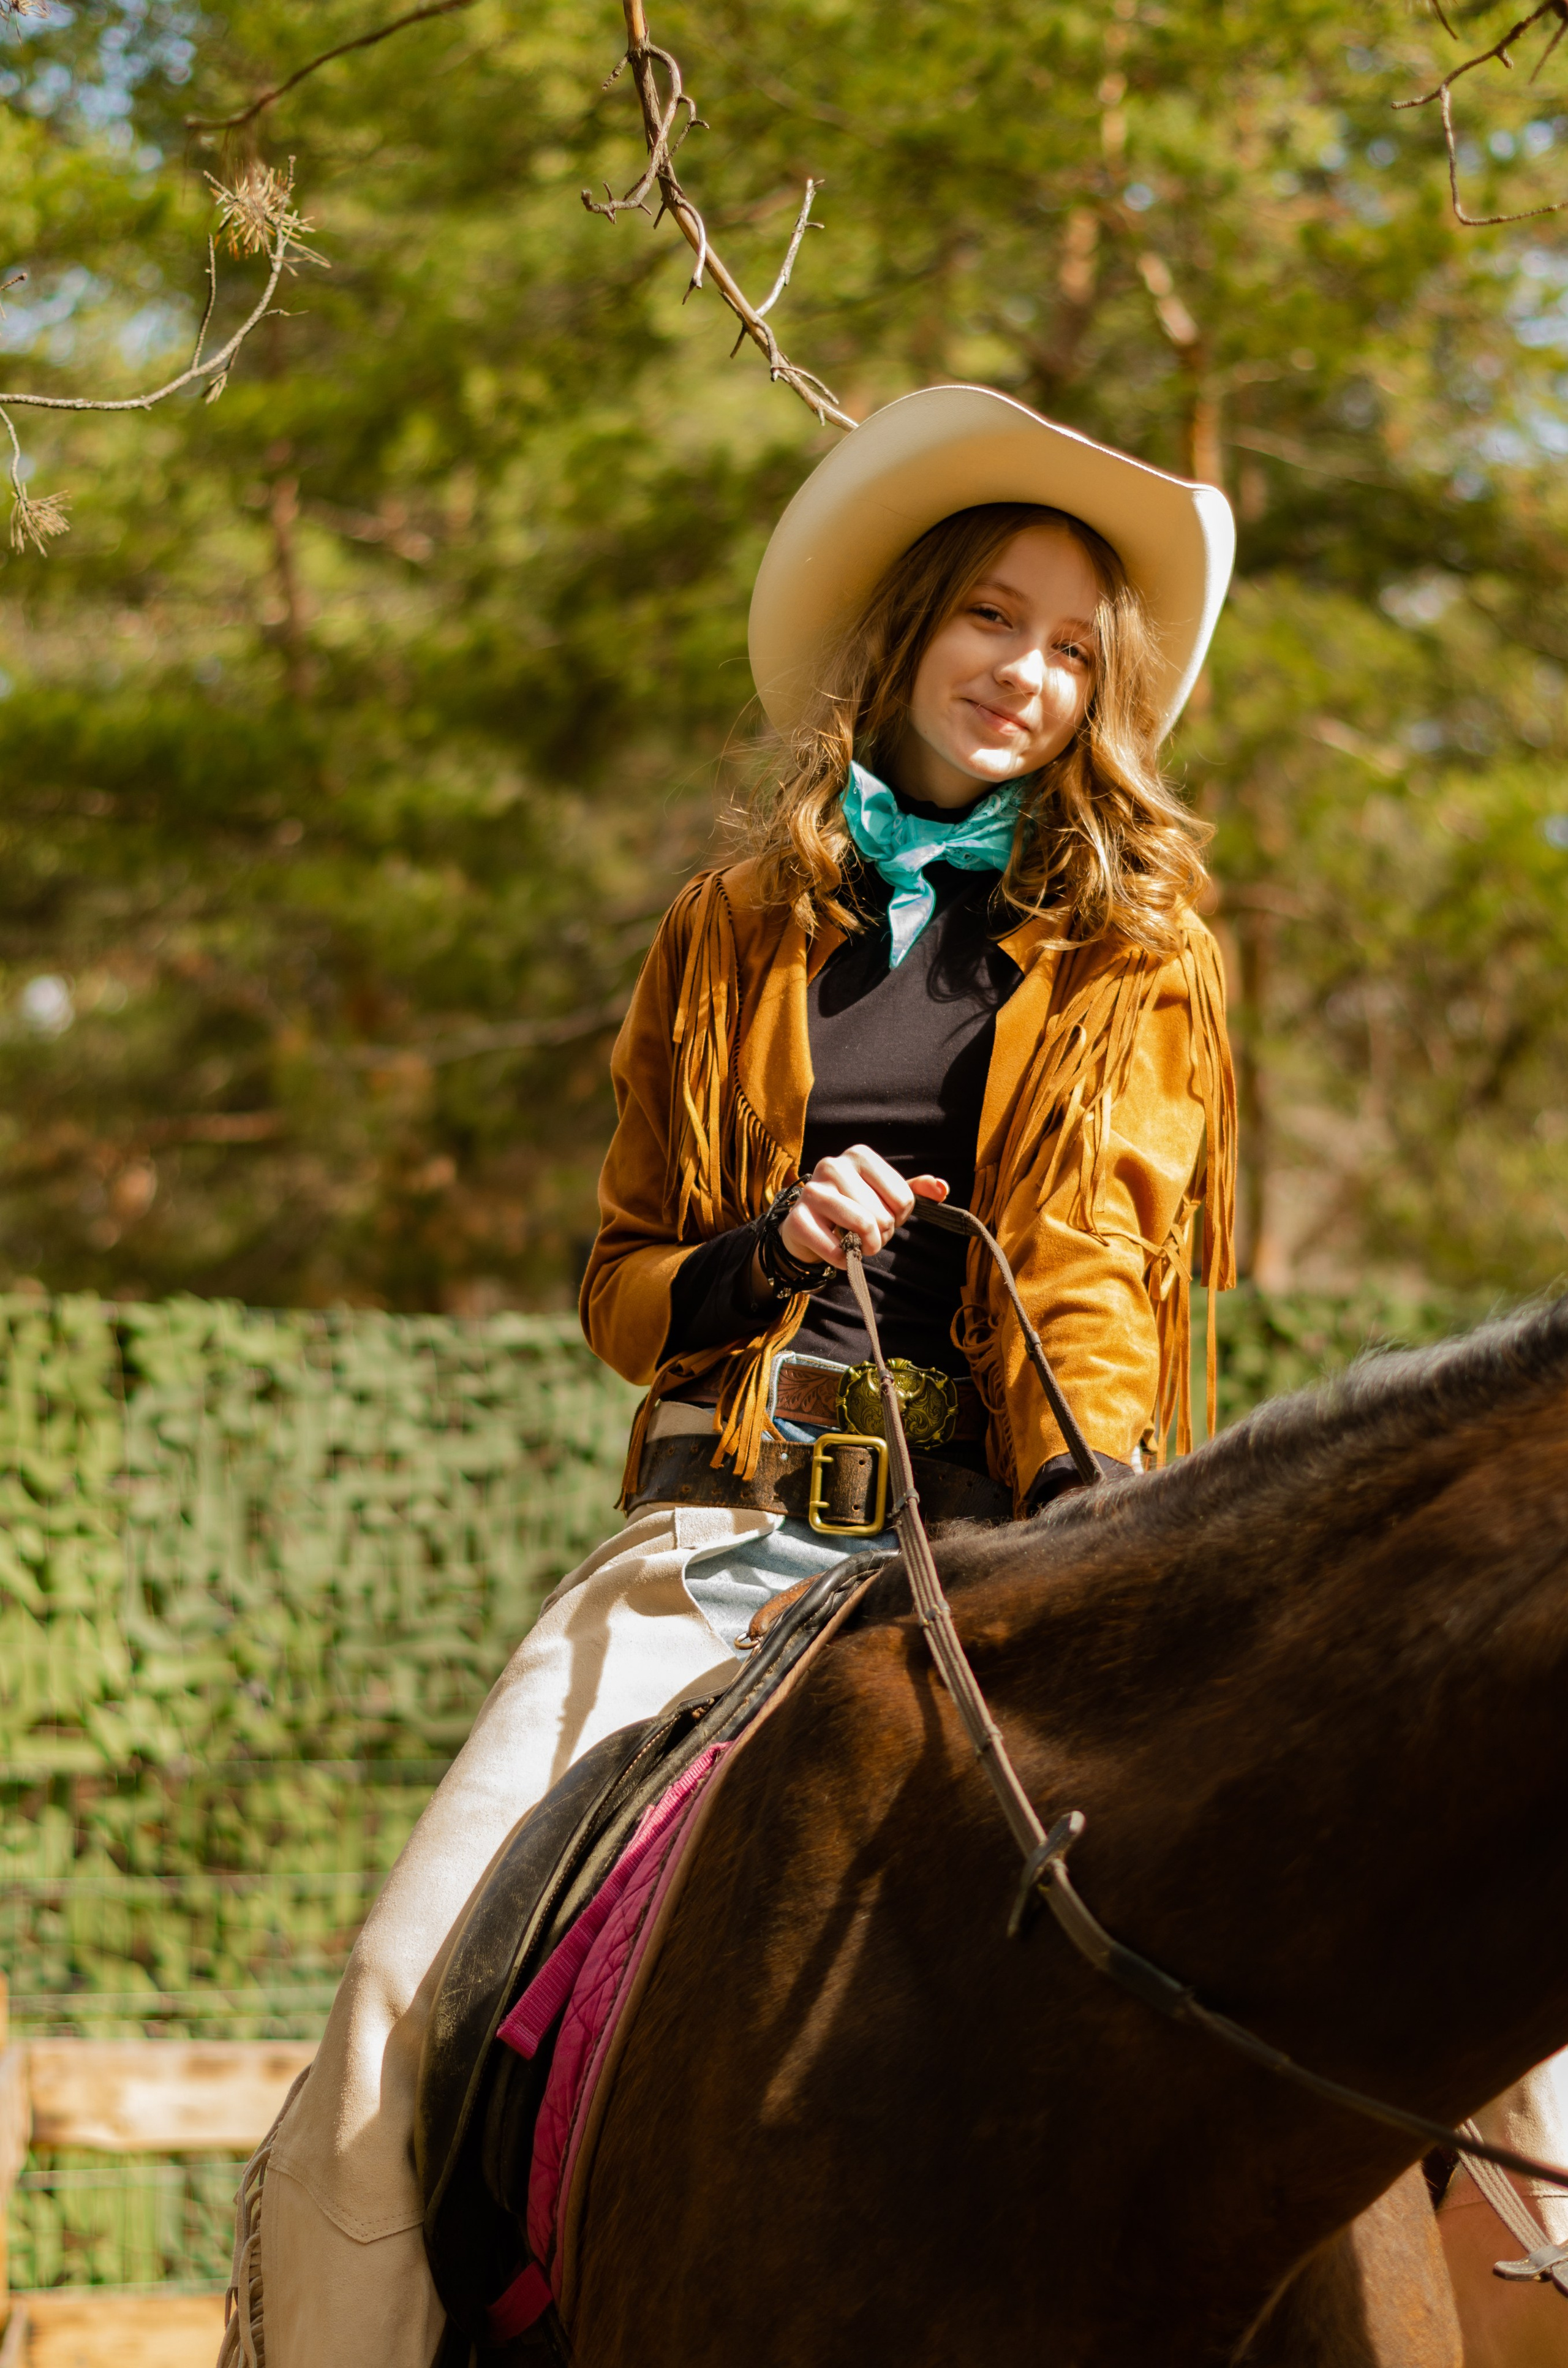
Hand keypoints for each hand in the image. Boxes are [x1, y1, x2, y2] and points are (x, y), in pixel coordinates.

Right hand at [780, 1145, 947, 1269]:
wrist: (806, 1225)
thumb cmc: (852, 1207)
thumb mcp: (885, 1195)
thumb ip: (915, 1190)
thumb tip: (942, 1188)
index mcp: (859, 1155)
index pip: (905, 1199)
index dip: (899, 1217)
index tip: (883, 1215)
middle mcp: (832, 1165)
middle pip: (884, 1216)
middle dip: (882, 1234)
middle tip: (867, 1233)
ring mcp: (812, 1191)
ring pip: (862, 1227)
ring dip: (866, 1247)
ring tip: (857, 1244)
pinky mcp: (797, 1220)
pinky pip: (837, 1251)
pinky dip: (845, 1261)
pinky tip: (839, 1252)